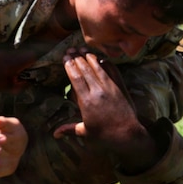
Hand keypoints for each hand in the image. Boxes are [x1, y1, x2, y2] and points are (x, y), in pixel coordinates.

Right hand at [54, 50, 158, 167]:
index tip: (65, 57)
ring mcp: (111, 87)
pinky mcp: (120, 86)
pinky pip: (113, 70)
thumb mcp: (85, 132)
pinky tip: (100, 58)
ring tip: (82, 49)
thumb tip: (54, 134)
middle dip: (77, 57)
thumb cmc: (105, 135)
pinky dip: (106, 63)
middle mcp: (98, 91)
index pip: (76, 78)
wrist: (127, 133)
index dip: (70, 66)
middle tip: (71, 49)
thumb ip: (69, 129)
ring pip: (98, 67)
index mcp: (87, 101)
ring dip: (90, 56)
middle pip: (86, 69)